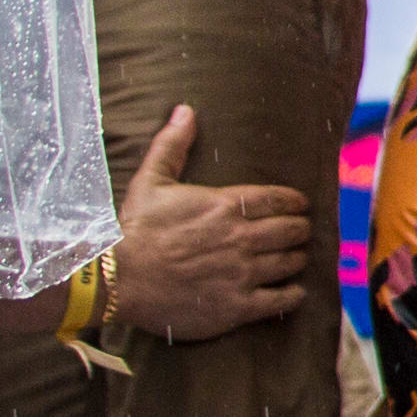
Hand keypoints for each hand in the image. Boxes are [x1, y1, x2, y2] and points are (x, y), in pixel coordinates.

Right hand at [110, 107, 317, 341]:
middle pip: (293, 230)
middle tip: (299, 231)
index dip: (296, 202)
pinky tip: (294, 290)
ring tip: (295, 257)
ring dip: (297, 258)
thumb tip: (185, 110)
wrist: (116, 279)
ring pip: (291, 262)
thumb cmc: (134, 229)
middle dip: (300, 229)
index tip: (300, 205)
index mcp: (226, 205)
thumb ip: (172, 146)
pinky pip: (283, 299)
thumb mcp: (151, 181)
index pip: (281, 199)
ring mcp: (241, 273)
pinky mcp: (237, 306)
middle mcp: (241, 238)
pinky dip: (294, 294)